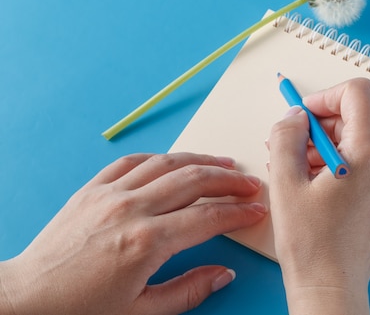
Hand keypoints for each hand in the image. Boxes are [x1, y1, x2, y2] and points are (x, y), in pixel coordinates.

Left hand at [0, 153, 266, 314]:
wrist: (25, 300)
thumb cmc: (79, 311)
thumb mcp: (141, 312)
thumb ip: (188, 290)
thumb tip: (224, 274)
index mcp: (147, 242)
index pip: (208, 218)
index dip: (238, 212)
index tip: (257, 210)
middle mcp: (132, 209)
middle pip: (194, 181)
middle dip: (229, 180)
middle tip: (251, 183)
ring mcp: (110, 194)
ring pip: (168, 164)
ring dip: (201, 160)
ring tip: (225, 162)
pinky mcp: (92, 188)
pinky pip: (132, 161)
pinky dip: (160, 157)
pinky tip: (175, 160)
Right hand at [268, 78, 369, 314]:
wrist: (332, 288)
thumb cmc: (312, 244)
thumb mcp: (286, 182)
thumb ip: (286, 136)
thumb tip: (295, 115)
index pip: (357, 93)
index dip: (325, 96)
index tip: (302, 115)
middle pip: (354, 119)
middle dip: (317, 127)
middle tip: (287, 145)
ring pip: (355, 141)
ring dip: (322, 147)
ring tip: (293, 170)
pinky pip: (362, 162)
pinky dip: (336, 163)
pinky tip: (311, 183)